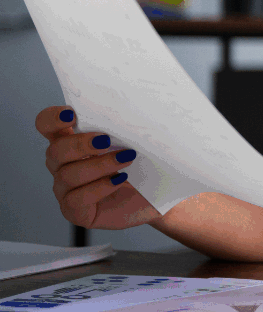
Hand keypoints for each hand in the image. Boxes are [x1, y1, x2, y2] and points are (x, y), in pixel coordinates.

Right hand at [35, 106, 160, 229]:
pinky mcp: (75, 210)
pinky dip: (99, 187)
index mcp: (71, 142)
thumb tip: (127, 112)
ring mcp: (66, 189)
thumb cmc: (142, 166)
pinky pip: (77, 199)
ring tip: (126, 159)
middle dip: (80, 144)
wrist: (157, 196)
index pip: (47, 125)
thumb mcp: (134, 142)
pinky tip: (118, 180)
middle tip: (106, 140)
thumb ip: (122, 128)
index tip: (71, 114)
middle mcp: (63, 165)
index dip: (52, 118)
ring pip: (67, 175)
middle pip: (54, 151)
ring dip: (98, 165)